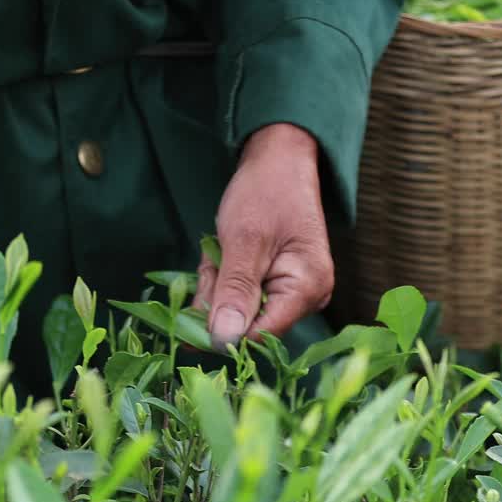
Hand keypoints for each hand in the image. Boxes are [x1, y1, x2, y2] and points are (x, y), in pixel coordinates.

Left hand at [195, 123, 334, 350]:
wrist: (278, 161)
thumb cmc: (266, 191)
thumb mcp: (244, 239)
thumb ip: (234, 291)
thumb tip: (223, 340)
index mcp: (307, 289)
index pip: (260, 335)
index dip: (222, 328)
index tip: (194, 306)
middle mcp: (307, 299)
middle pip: (246, 325)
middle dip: (218, 295)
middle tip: (217, 256)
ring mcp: (292, 294)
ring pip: (236, 311)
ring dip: (217, 283)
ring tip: (221, 248)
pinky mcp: (276, 287)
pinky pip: (238, 298)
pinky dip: (222, 278)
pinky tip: (224, 253)